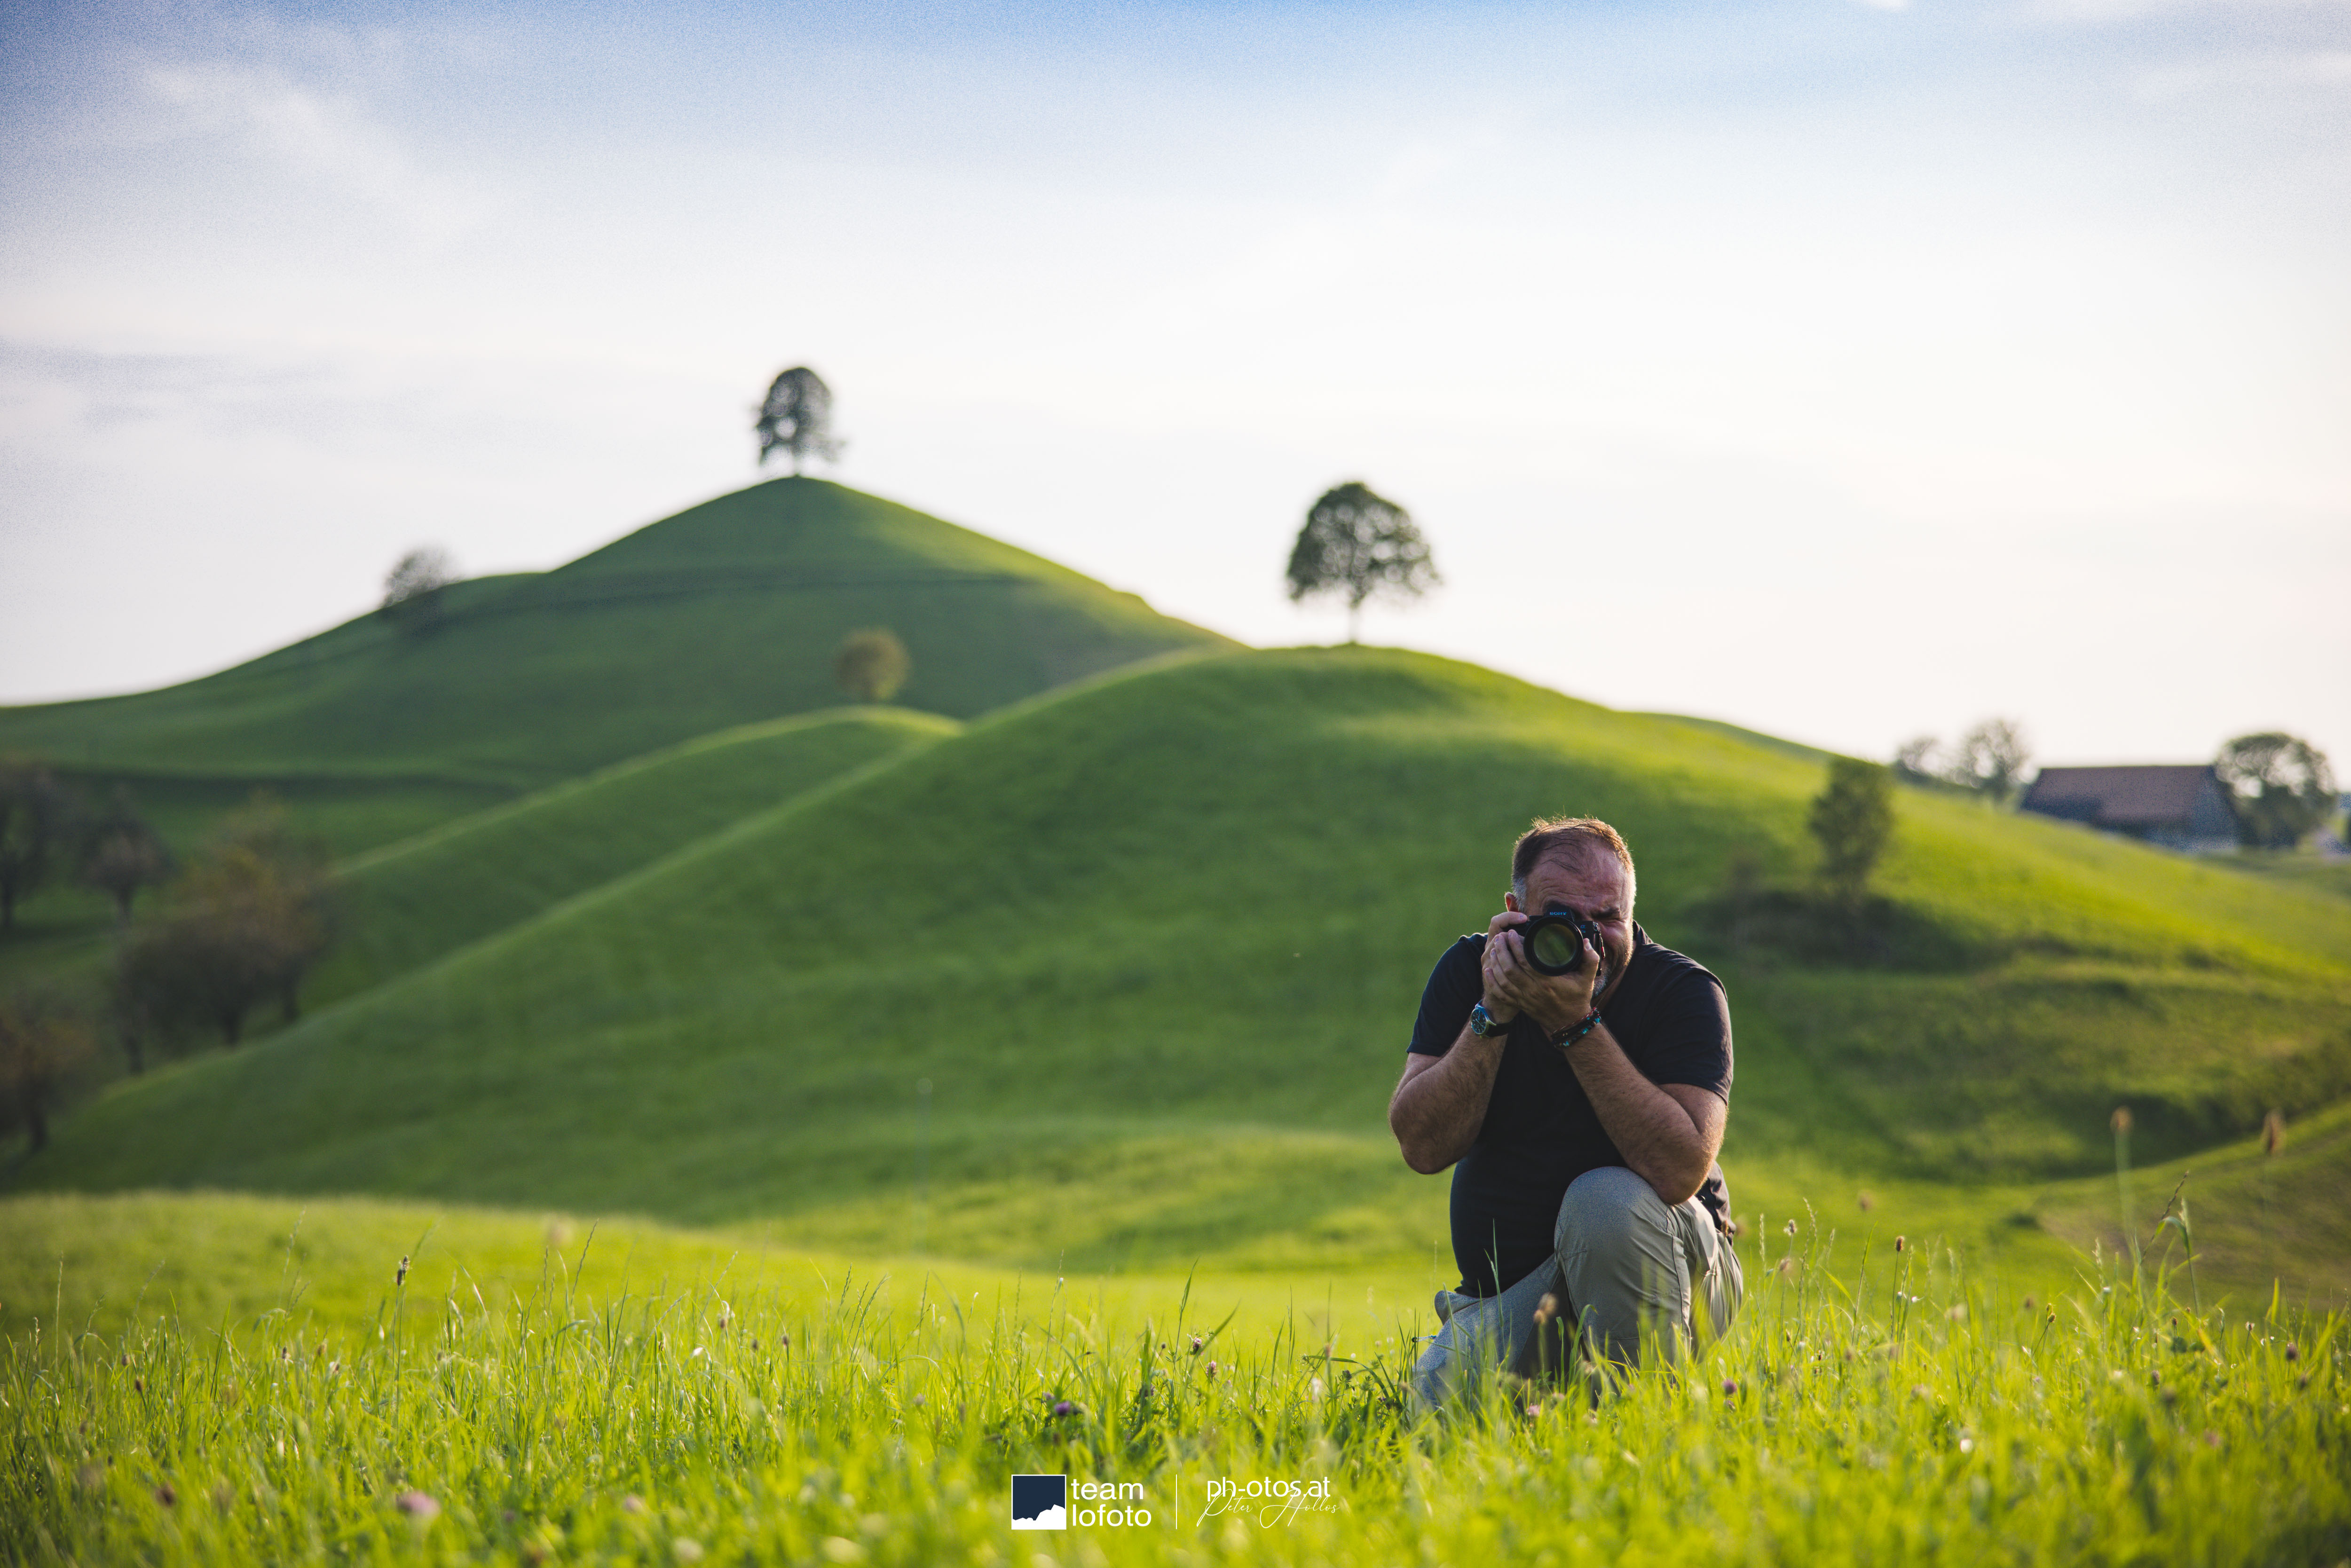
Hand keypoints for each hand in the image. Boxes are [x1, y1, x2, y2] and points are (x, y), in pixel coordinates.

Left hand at [1481, 909, 1598, 1038]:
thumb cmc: (1577, 998)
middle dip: (1502, 951)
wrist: (1570, 1024)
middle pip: (1510, 969)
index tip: (1513, 933)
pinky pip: (1501, 993)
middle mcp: (1533, 990)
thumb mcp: (1588, 979)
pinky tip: (1487, 970)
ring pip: (1503, 980)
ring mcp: (1524, 999)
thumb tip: (1584, 942)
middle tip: (1500, 937)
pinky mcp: (1519, 1004)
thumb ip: (1590, 959)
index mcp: (1547, 982)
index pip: (1525, 961)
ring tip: (1494, 949)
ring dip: (1495, 963)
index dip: (1516, 946)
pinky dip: (1492, 982)